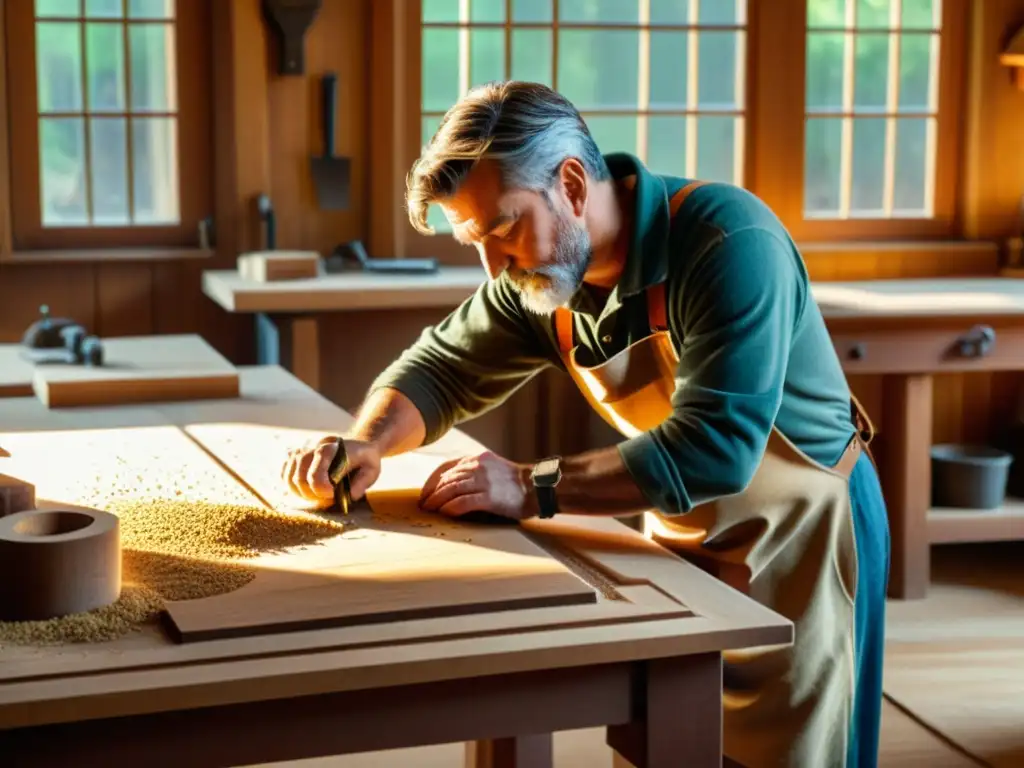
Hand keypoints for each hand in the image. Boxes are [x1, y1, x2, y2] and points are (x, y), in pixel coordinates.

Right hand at [280, 435, 381, 504]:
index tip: (331, 496)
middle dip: (311, 495)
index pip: (316, 474)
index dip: (320, 490)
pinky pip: (284, 473)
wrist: (356, 443)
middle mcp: (313, 446)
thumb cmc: (364, 459)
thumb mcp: (372, 468)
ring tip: (316, 496)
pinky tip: (305, 489)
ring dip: (300, 492)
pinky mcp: (295, 454)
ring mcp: (302, 449)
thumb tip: (351, 495)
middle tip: (325, 499)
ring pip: (289, 477)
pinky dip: (291, 485)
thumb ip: (363, 481)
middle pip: (299, 477)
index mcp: (332, 449)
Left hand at [418, 451, 537, 520]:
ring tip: (430, 510)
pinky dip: (450, 508)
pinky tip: (445, 514)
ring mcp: (483, 481)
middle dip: (431, 493)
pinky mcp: (489, 496)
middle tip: (423, 505)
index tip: (425, 492)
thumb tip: (449, 485)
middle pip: (446, 479)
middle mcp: (478, 466)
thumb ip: (472, 471)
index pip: (446, 467)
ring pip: (451, 490)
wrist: (537, 487)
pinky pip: (463, 502)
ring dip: (437, 501)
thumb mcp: (491, 467)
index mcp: (477, 458)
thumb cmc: (514, 482)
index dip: (431, 481)